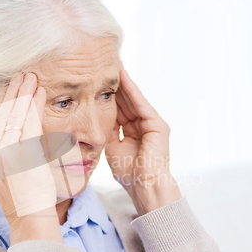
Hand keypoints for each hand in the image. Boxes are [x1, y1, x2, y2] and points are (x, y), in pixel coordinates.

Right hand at [0, 72, 62, 243]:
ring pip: (14, 115)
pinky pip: (28, 123)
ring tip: (32, 78)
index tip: (9, 86)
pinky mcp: (21, 155)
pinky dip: (34, 105)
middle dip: (12, 92)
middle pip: (0, 114)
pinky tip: (39, 93)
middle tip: (22, 74)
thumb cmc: (17, 195)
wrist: (28, 218)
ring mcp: (4, 154)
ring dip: (24, 94)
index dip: (0, 101)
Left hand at [105, 68, 181, 215]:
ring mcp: (151, 124)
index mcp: (131, 133)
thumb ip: (107, 132)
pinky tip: (122, 76)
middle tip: (102, 65)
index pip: (117, 110)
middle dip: (114, 85)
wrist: (145, 186)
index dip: (107, 97)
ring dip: (122, 82)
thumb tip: (94, 119)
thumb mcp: (112, 148)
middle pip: (125, 102)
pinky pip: (141, 104)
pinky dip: (132, 90)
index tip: (94, 82)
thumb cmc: (129, 174)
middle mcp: (142, 126)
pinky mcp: (158, 125)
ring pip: (133, 100)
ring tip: (112, 64)